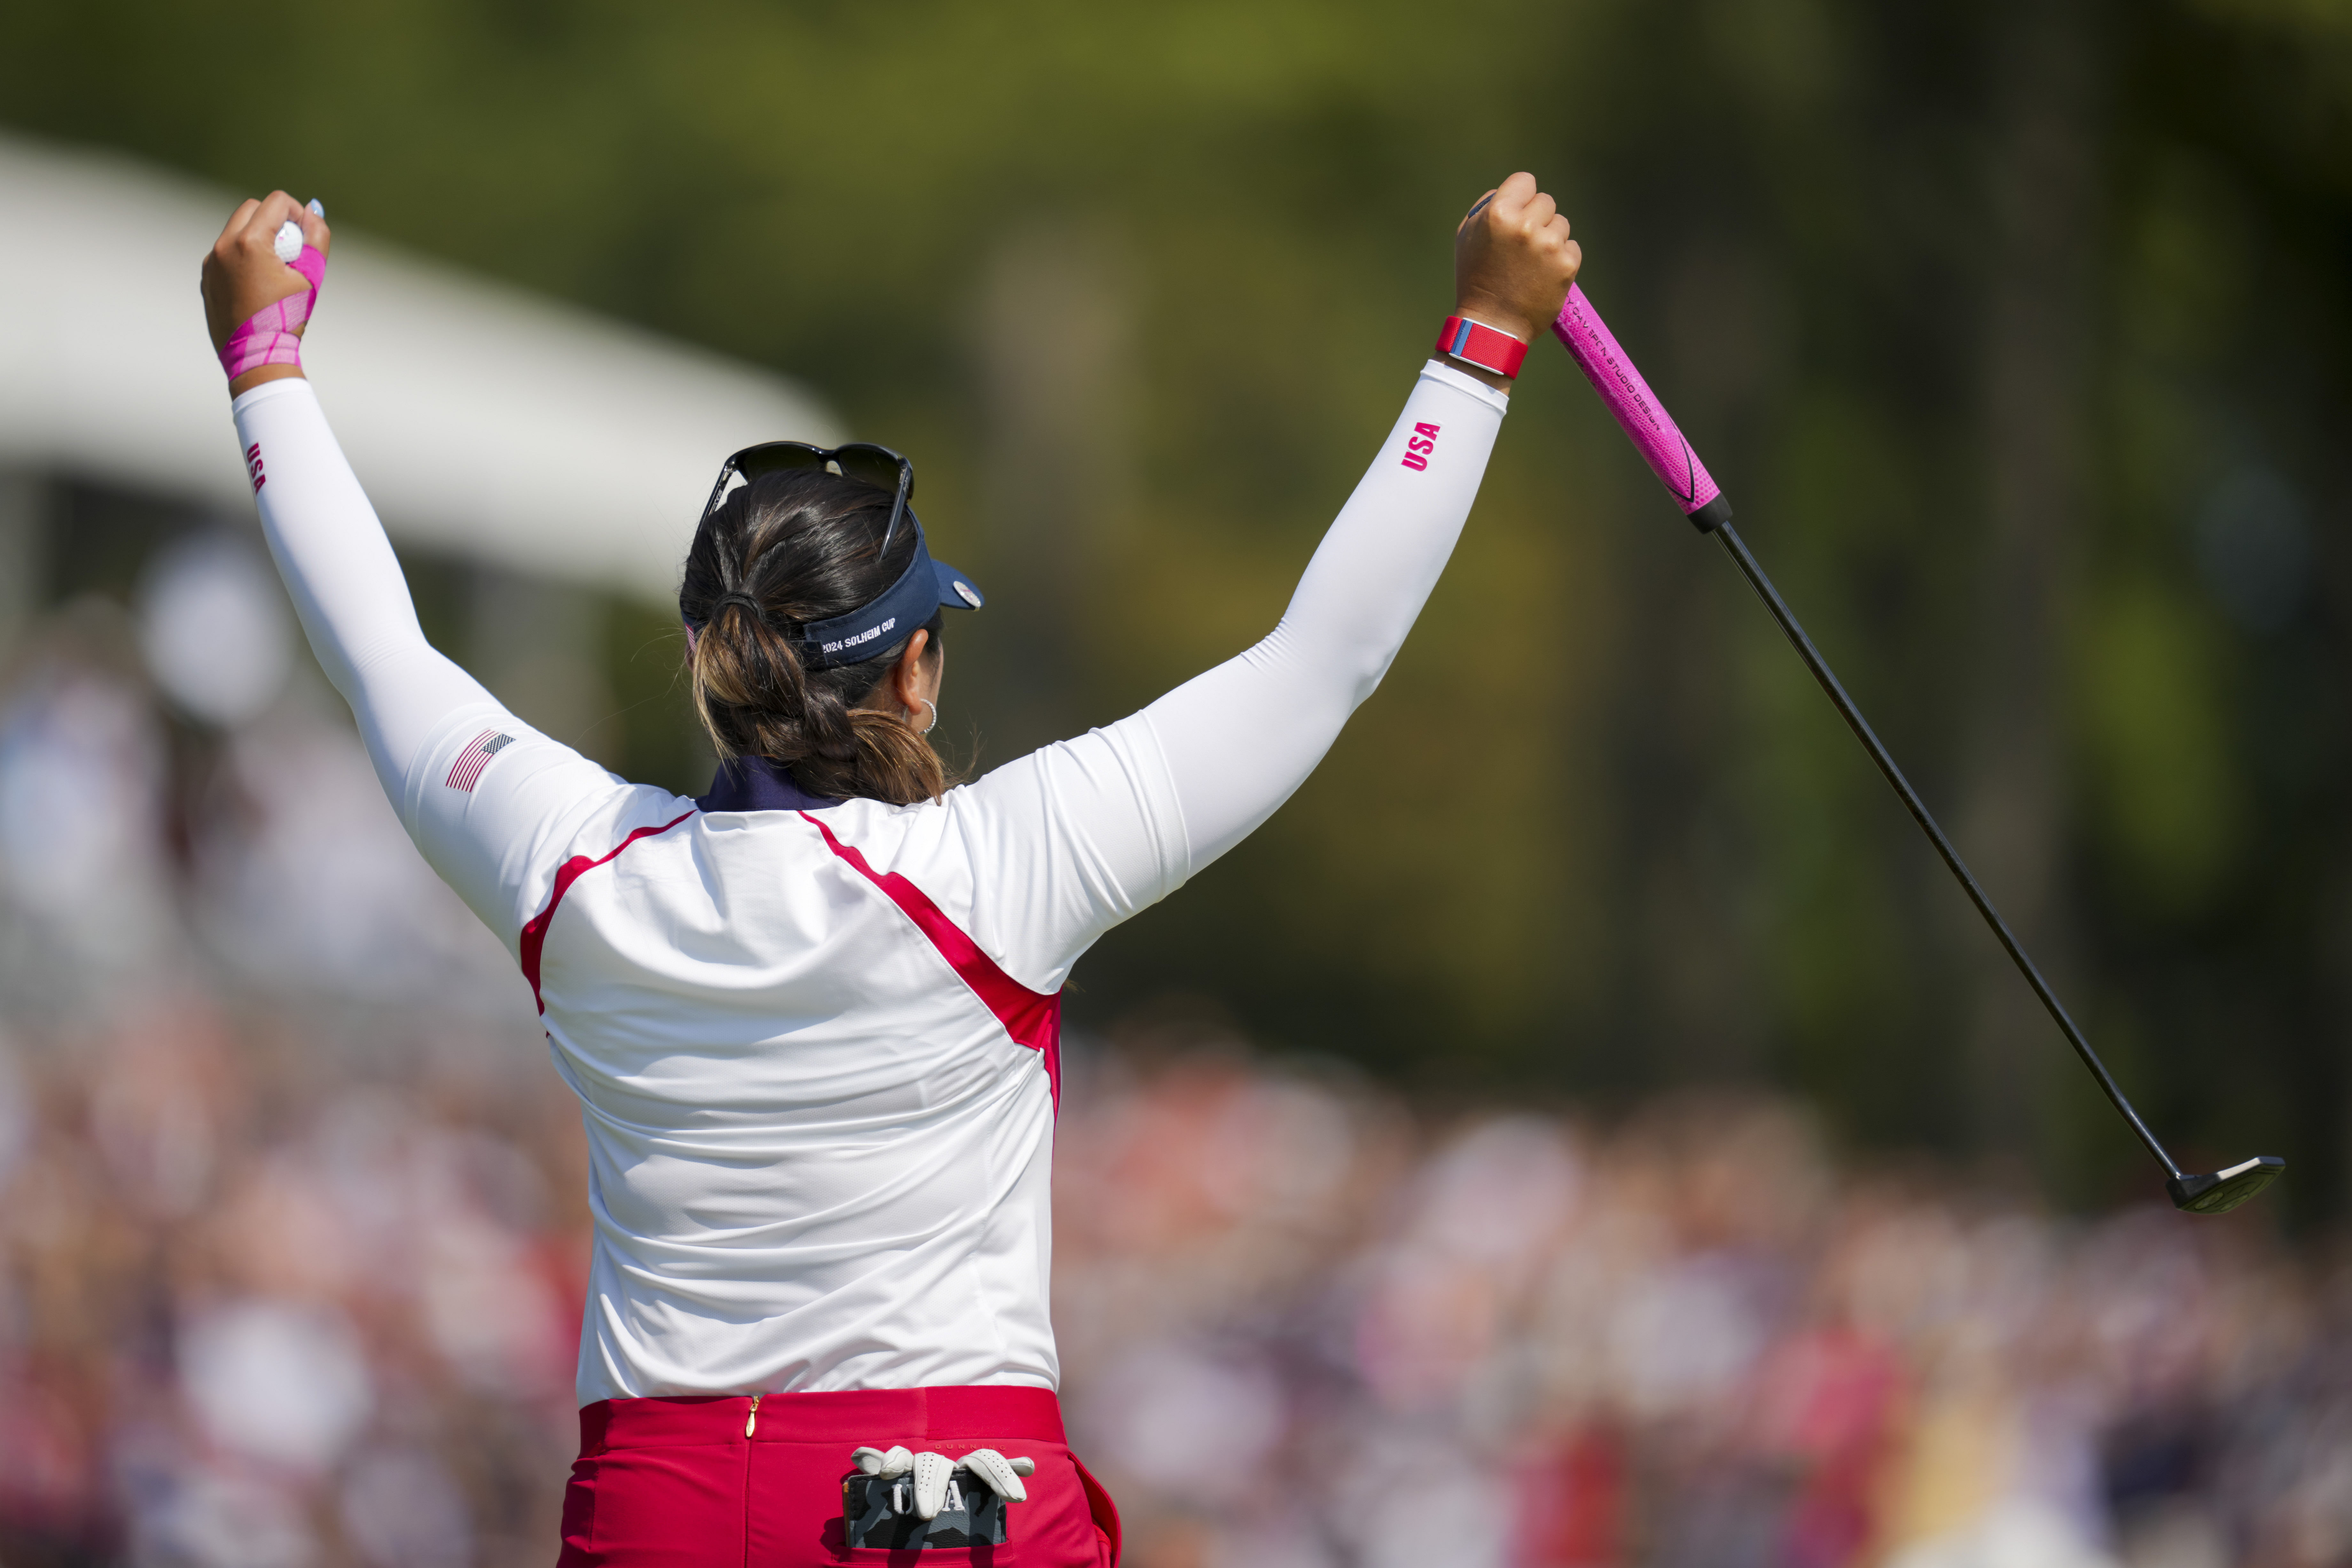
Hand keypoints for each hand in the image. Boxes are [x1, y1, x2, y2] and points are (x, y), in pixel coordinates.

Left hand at [201, 191, 330, 393]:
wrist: (256, 357)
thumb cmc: (287, 319)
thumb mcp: (311, 278)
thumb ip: (317, 239)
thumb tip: (312, 212)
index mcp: (249, 242)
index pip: (275, 202)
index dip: (297, 212)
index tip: (305, 235)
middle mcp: (223, 246)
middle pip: (251, 209)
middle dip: (274, 219)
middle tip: (291, 249)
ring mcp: (211, 262)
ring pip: (236, 230)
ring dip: (258, 237)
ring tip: (275, 270)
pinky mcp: (206, 276)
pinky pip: (226, 253)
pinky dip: (244, 257)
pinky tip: (258, 285)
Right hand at [1452, 172, 1580, 346]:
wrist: (1491, 325)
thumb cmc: (1475, 279)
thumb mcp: (1467, 236)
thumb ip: (1487, 207)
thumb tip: (1514, 193)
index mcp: (1499, 214)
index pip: (1525, 181)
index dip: (1521, 196)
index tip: (1518, 213)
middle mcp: (1526, 225)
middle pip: (1546, 201)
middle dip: (1537, 218)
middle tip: (1523, 245)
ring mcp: (1549, 245)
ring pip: (1561, 223)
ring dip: (1550, 238)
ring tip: (1532, 263)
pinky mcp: (1567, 265)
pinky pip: (1572, 247)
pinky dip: (1561, 258)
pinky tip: (1543, 274)